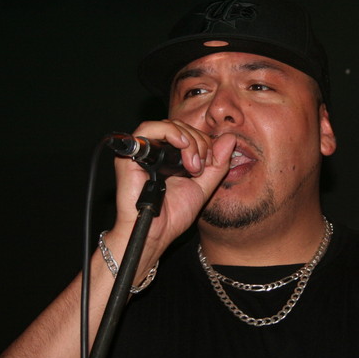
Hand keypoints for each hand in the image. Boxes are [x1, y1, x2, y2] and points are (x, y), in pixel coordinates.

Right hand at [109, 120, 235, 264]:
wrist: (157, 232)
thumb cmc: (174, 214)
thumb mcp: (204, 186)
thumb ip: (217, 164)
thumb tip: (229, 138)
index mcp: (171, 156)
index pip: (190, 133)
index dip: (204, 142)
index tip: (210, 163)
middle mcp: (155, 151)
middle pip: (181, 127)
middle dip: (198, 142)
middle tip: (200, 167)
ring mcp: (141, 152)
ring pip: (168, 125)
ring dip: (188, 139)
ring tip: (192, 164)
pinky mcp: (129, 155)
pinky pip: (147, 129)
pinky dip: (169, 132)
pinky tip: (182, 145)